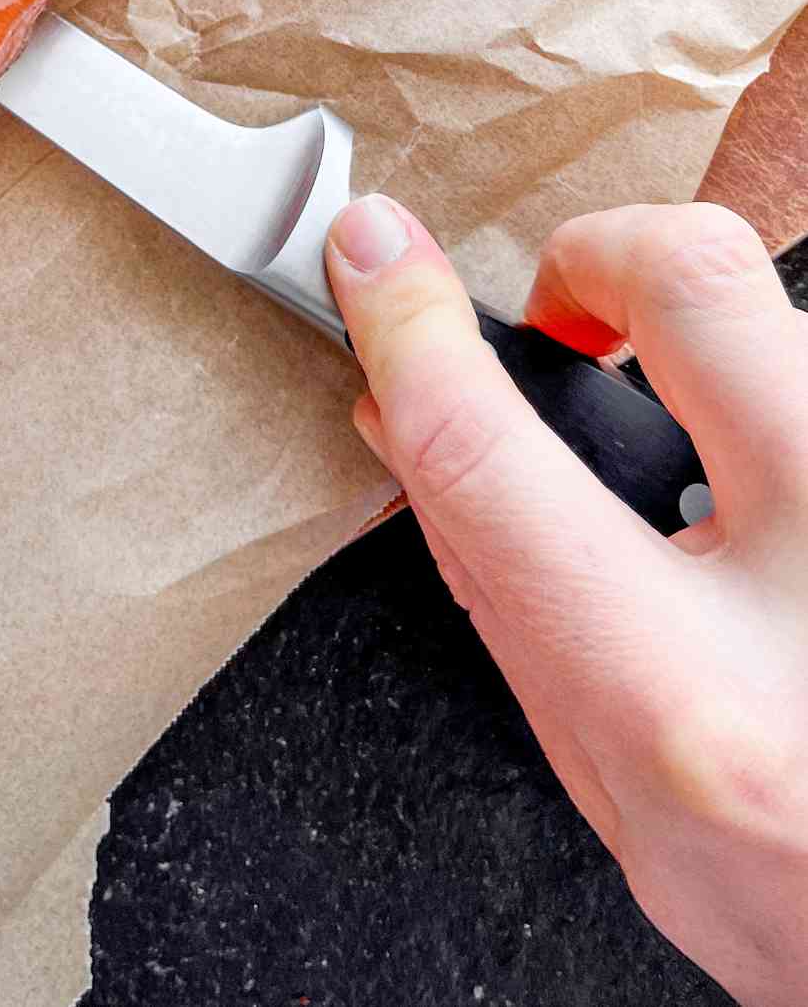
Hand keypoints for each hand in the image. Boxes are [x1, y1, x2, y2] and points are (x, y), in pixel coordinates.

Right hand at [326, 194, 807, 1006]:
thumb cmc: (798, 886)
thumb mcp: (607, 782)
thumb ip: (504, 591)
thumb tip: (413, 417)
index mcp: (691, 710)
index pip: (495, 456)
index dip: (410, 330)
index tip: (376, 259)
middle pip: (698, 279)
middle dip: (602, 255)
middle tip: (570, 312)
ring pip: (786, 320)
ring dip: (710, 352)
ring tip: (688, 434)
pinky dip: (773, 410)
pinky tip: (762, 504)